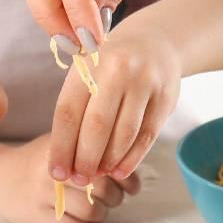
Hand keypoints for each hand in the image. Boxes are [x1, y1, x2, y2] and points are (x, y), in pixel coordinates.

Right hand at [0, 135, 140, 222]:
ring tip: (100, 211)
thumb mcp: (59, 143)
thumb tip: (129, 166)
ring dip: (104, 214)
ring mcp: (42, 195)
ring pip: (91, 210)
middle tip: (113, 197)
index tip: (129, 183)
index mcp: (60, 146)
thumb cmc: (37, 161)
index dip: (124, 176)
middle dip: (116, 196)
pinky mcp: (37, 218)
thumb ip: (90, 150)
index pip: (104, 161)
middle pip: (101, 186)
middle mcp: (51, 169)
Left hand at [49, 17, 179, 185]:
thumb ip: (75, 108)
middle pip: (96, 126)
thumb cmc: (109, 65)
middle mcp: (116, 71)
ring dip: (108, 161)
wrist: (155, 41)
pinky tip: (120, 170)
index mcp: (88, 65)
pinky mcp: (165, 97)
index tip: (56, 172)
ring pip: (124, 133)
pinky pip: (147, 135)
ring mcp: (143, 83)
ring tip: (97, 176)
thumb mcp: (87, 72)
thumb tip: (64, 158)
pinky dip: (132, 157)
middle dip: (85, 159)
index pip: (68, 112)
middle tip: (78, 180)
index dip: (60, 146)